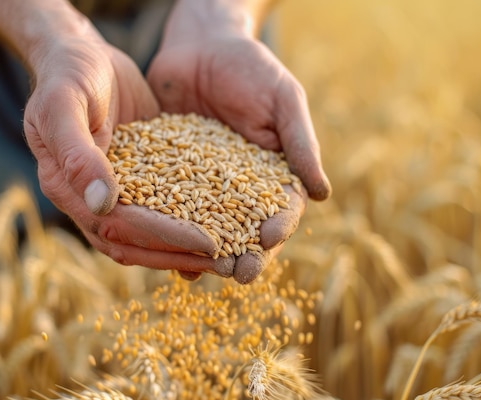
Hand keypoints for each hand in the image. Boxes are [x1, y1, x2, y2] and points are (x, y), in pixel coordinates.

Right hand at [23, 31, 236, 274]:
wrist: (81, 55)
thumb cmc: (67, 74)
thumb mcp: (63, 105)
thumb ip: (77, 154)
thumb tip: (102, 204)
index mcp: (66, 189)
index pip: (119, 225)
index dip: (162, 237)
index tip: (206, 244)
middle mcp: (88, 200)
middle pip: (135, 242)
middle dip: (180, 255)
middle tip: (227, 263)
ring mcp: (114, 193)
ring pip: (148, 234)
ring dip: (186, 248)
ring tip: (229, 254)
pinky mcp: (137, 180)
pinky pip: (162, 208)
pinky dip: (187, 222)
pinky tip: (221, 226)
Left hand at [147, 31, 327, 281]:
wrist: (201, 44)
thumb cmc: (251, 68)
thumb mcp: (283, 100)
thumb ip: (300, 144)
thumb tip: (324, 194)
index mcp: (270, 174)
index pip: (279, 210)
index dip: (277, 228)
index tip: (268, 241)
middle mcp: (236, 188)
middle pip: (242, 229)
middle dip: (242, 254)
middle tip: (237, 275)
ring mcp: (200, 186)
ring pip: (203, 227)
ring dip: (202, 253)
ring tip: (197, 272)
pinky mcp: (167, 176)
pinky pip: (166, 206)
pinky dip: (163, 227)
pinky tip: (157, 244)